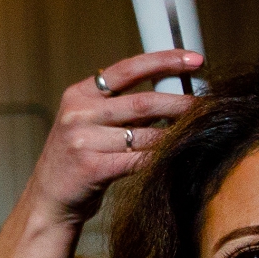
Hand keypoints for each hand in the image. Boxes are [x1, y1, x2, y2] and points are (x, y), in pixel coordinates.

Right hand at [26, 50, 203, 226]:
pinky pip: (139, 160)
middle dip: (181, 103)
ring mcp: (82, 140)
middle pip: (143, 103)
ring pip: (145, 134)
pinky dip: (162, 158)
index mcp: (79, 94)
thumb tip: (174, 95)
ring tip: (197, 133)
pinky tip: (177, 157)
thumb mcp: (89, 123)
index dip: (164, 61)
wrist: (50, 198)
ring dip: (176, 135)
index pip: (128, 69)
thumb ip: (122, 108)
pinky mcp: (92, 168)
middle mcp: (78, 114)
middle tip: (208, 105)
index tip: (194, 59)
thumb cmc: (79, 158)